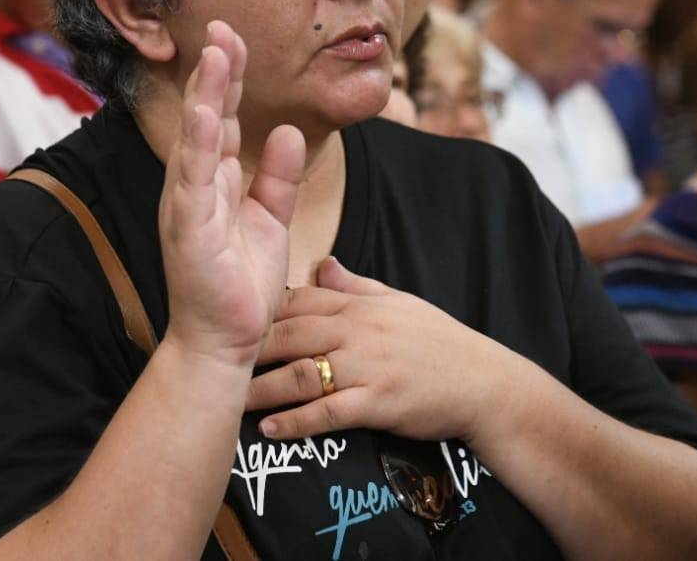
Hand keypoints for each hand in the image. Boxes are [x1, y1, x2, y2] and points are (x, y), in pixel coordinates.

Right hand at [159, 20, 305, 368]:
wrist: (225, 344)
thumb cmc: (241, 284)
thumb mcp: (270, 219)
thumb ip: (277, 176)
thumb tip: (286, 130)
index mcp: (213, 181)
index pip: (220, 117)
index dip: (227, 76)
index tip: (234, 35)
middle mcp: (194, 186)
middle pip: (204, 116)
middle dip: (214, 70)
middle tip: (222, 26)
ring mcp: (187, 206)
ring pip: (196, 139)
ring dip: (205, 94)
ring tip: (215, 54)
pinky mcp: (189, 231)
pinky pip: (193, 181)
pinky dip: (197, 146)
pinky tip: (202, 113)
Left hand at [246, 256, 515, 441]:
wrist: (483, 382)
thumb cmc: (441, 342)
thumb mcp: (399, 302)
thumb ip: (355, 286)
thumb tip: (321, 266)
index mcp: (361, 305)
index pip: (300, 301)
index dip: (261, 312)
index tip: (230, 322)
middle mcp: (359, 331)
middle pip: (290, 335)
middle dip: (249, 348)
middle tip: (214, 360)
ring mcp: (368, 367)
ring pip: (301, 375)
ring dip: (262, 389)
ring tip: (231, 400)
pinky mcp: (378, 402)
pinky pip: (329, 412)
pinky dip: (297, 422)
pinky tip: (271, 430)